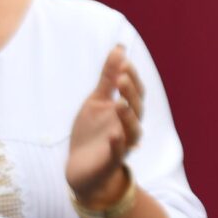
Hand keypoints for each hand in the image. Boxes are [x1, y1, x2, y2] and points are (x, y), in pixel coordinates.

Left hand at [65, 45, 143, 206]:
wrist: (80, 169)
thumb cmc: (91, 134)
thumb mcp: (97, 102)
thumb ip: (107, 78)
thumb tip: (118, 49)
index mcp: (125, 111)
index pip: (134, 91)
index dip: (130, 77)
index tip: (122, 62)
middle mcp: (128, 127)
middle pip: (136, 108)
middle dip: (130, 92)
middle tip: (120, 77)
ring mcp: (121, 145)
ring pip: (132, 130)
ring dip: (128, 116)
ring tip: (120, 103)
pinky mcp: (110, 162)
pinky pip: (118, 152)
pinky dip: (117, 143)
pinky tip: (113, 135)